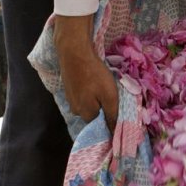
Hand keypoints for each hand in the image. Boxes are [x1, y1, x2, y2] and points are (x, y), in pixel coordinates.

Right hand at [54, 14, 118, 131]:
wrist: (74, 52)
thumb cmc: (94, 74)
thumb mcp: (109, 96)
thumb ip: (112, 116)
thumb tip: (114, 134)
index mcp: (86, 115)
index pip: (101, 126)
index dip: (110, 120)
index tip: (116, 110)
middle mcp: (75, 111)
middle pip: (94, 115)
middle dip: (102, 109)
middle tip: (110, 95)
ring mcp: (70, 100)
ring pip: (87, 105)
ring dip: (95, 100)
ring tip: (101, 88)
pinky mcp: (68, 89)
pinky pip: (82, 96)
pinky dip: (88, 92)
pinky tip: (92, 83)